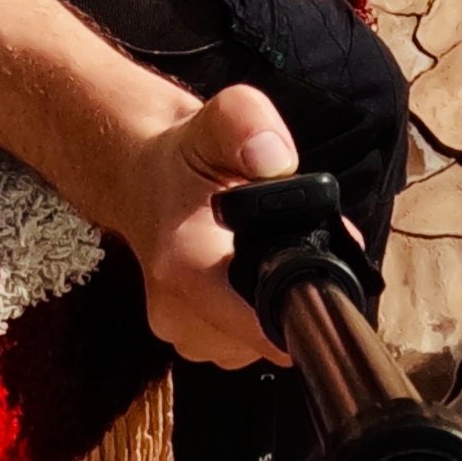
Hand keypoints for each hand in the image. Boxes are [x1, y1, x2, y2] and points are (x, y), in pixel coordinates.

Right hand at [116, 84, 296, 370]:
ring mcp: (181, 332)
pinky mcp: (188, 339)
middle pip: (268, 336)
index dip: (300, 311)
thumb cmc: (186, 151)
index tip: (321, 286)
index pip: (258, 326)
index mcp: (183, 266)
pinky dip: (257, 313)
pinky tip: (251, 272)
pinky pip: (242, 342)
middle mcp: (177, 312)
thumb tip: (276, 160)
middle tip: (297, 244)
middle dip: (292, 295)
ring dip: (274, 304)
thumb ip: (249, 124)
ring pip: (258, 342)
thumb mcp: (221, 117)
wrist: (140, 174)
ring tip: (267, 252)